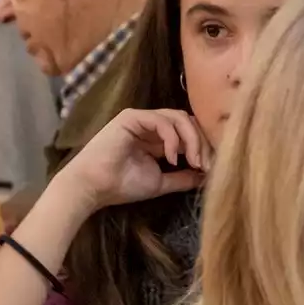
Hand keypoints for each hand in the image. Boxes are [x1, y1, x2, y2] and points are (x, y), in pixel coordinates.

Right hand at [55, 109, 210, 212]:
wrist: (94, 187)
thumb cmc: (121, 186)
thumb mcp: (160, 182)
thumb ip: (182, 177)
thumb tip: (206, 176)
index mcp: (156, 139)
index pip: (187, 132)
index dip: (202, 147)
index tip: (210, 169)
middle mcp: (149, 125)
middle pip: (187, 122)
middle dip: (201, 142)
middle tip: (206, 164)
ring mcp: (141, 119)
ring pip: (179, 118)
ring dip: (192, 140)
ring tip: (194, 161)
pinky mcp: (132, 117)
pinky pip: (162, 121)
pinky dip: (173, 139)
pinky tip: (172, 158)